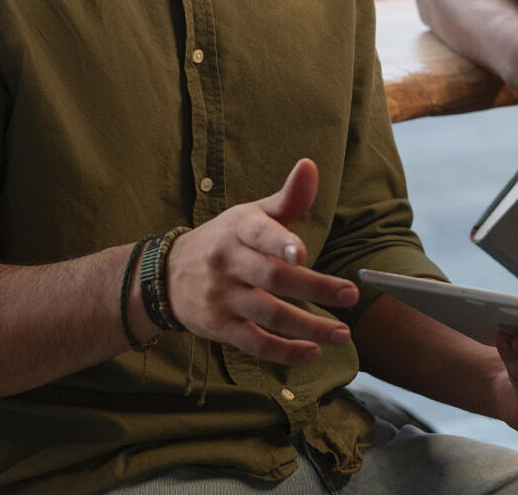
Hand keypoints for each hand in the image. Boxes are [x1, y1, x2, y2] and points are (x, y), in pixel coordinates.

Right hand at [164, 159, 358, 365]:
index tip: (303, 253)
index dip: (280, 243)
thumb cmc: (225, 239)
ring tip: (342, 333)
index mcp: (238, 229)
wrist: (167, 275)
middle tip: (350, 296)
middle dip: (315, 288)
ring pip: (269, 314)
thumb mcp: (250, 214)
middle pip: (274, 278)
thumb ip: (287, 198)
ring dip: (309, 326)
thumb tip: (310, 165)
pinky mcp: (220, 326)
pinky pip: (255, 343)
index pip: (259, 234)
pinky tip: (313, 352)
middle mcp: (228, 262)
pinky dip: (284, 352)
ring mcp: (222, 297)